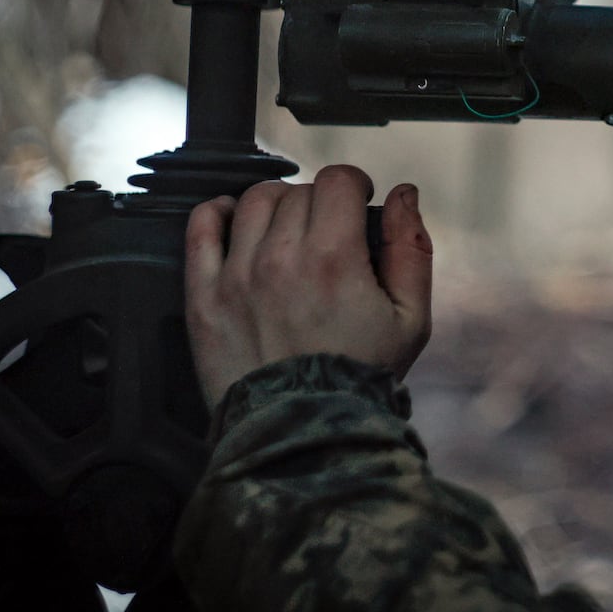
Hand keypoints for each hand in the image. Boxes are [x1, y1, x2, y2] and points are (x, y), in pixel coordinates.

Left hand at [184, 165, 433, 408]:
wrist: (303, 432)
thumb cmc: (360, 378)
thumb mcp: (411, 320)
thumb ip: (411, 250)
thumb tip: (404, 194)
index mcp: (333, 259)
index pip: (338, 180)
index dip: (353, 184)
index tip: (356, 203)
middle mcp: (280, 259)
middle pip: (299, 191)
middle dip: (319, 202)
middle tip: (328, 232)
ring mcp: (236, 276)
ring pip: (253, 201)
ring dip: (276, 205)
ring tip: (288, 231)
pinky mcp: (204, 297)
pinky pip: (200, 228)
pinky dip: (216, 212)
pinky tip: (232, 219)